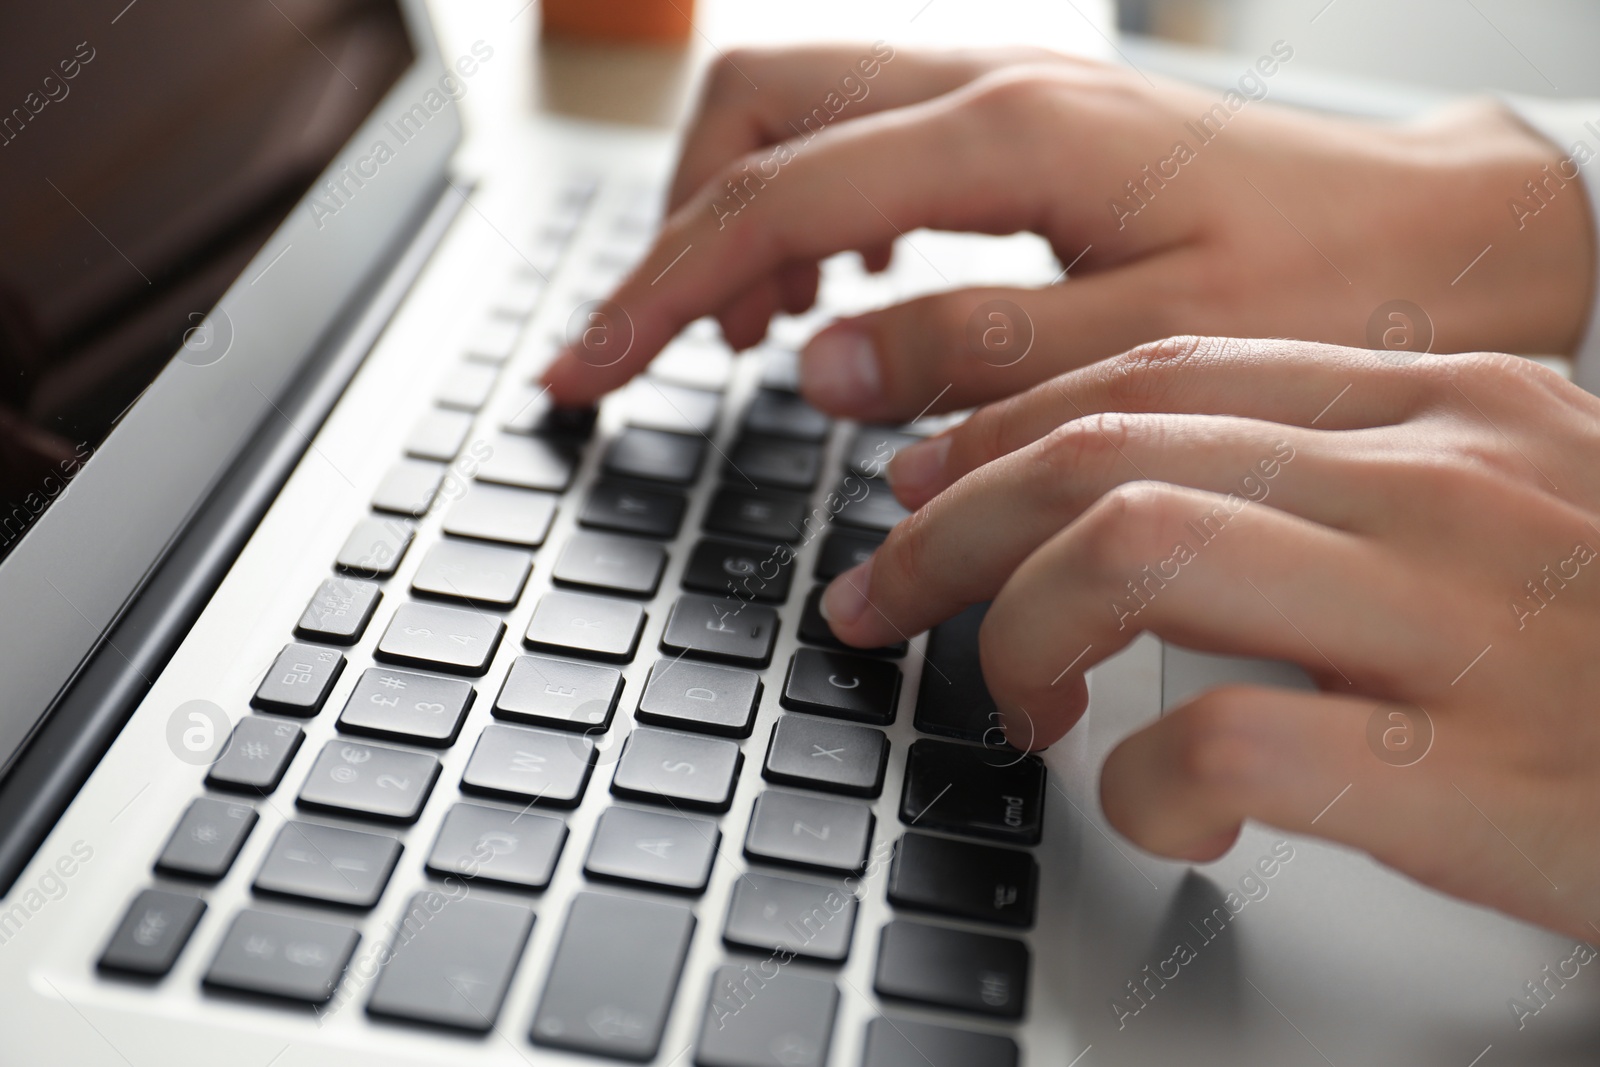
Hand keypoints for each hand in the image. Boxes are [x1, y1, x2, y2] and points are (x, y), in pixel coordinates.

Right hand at [541, 44, 1591, 421]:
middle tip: (645, 355)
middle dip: (669, 235)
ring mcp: (1002, 98)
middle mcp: (992, 90)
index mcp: (1011, 139)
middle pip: (755, 114)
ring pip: (798, 115)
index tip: (589, 371)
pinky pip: (865, 142)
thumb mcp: (1152, 347)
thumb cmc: (1329, 286)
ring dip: (734, 221)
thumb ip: (977, 353)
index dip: (657, 292)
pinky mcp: (1020, 132)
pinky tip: (830, 298)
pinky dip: (808, 218)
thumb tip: (819, 370)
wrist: (1438, 230)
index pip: (771, 200)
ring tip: (736, 337)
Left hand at [821, 335, 1599, 939]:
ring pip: (1129, 552)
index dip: (1001, 432)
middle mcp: (1436, 481)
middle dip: (949, 527)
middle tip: (884, 598)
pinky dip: (1145, 784)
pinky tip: (1159, 812)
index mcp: (1443, 407)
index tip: (922, 487)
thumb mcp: (1506, 513)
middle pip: (1104, 452)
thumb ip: (1340, 483)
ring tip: (1017, 708)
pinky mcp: (1462, 768)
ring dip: (1020, 635)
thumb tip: (1139, 507)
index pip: (1156, 376)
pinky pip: (1222, 745)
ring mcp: (1451, 616)